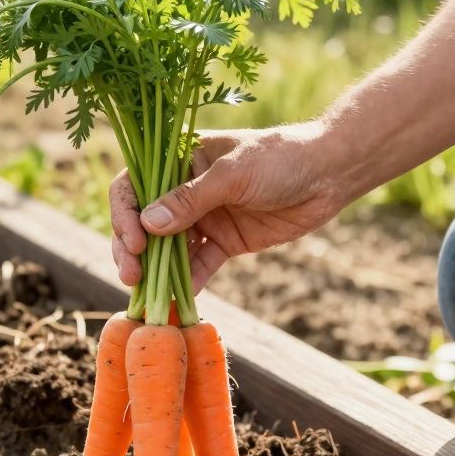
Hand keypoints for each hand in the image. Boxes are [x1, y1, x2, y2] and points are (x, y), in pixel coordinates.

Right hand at [111, 122, 348, 291]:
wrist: (329, 174)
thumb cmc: (280, 158)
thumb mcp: (233, 174)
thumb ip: (191, 199)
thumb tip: (148, 224)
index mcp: (178, 160)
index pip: (134, 185)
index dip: (125, 213)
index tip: (136, 240)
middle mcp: (184, 190)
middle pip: (143, 222)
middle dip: (133, 249)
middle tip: (132, 275)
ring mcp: (204, 217)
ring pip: (167, 248)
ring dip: (156, 270)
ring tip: (149, 294)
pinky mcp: (224, 242)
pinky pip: (199, 264)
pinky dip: (188, 281)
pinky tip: (181, 298)